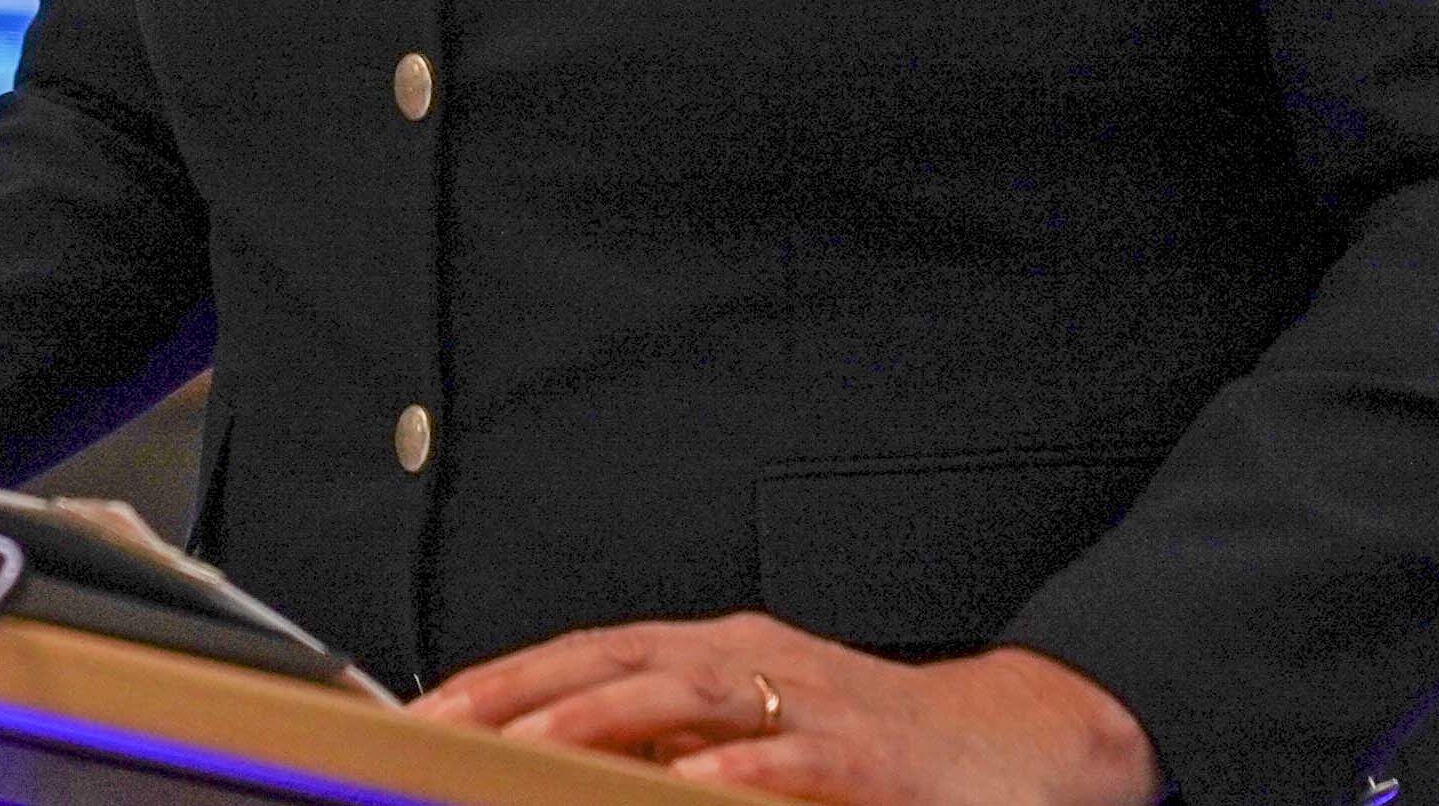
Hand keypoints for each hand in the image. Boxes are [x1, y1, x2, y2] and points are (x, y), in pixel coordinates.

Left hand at [413, 613, 1156, 805]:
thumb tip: (561, 766)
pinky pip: (795, 758)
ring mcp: (809, 700)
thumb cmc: (871, 746)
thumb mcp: (755, 736)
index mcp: (717, 653)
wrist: (1013, 746)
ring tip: (530, 746)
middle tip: (440, 725)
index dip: (505, 676)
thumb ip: (670, 748)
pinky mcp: (867, 755)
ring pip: (690, 694)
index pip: (589, 651)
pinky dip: (740, 770)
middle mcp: (752, 659)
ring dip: (603, 716)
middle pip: (618, 658)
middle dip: (523, 690)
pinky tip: (692, 787)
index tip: (424, 709)